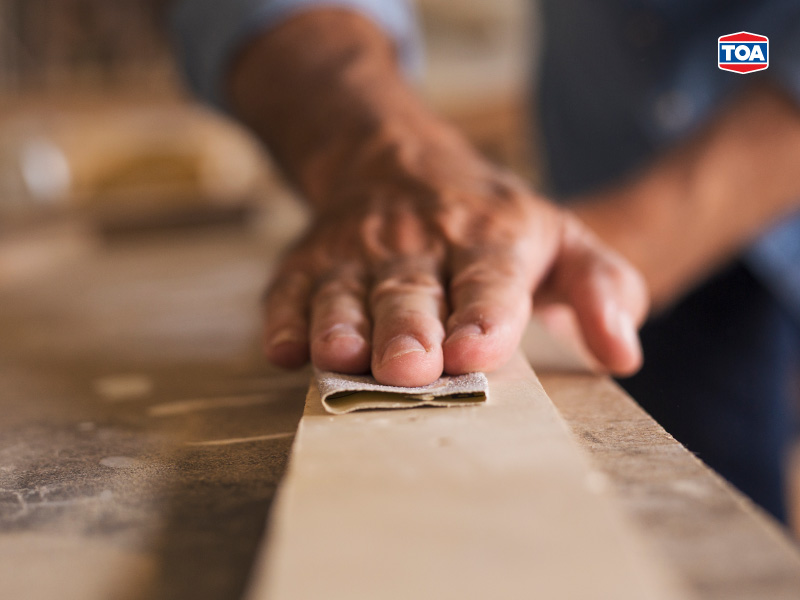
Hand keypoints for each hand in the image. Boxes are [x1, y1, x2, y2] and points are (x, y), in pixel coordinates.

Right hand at [262, 134, 647, 385]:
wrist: (399, 160)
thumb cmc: (490, 220)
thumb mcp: (561, 239)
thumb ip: (601, 289)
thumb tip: (623, 354)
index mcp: (489, 236)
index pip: (489, 278)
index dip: (484, 315)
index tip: (477, 352)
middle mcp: (419, 241)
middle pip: (412, 291)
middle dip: (409, 330)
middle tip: (409, 369)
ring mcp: (358, 249)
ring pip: (346, 290)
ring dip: (340, 324)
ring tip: (339, 356)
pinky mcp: (312, 259)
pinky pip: (292, 289)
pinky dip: (284, 317)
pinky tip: (282, 347)